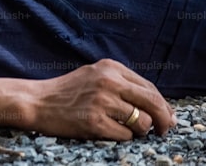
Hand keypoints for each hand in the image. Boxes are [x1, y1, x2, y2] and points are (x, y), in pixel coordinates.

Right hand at [0, 59, 176, 139]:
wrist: (37, 101)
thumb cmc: (67, 92)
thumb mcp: (94, 76)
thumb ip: (122, 84)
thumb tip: (160, 106)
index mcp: (110, 68)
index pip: (149, 88)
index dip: (163, 106)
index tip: (168, 117)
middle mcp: (108, 81)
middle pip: (153, 103)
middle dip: (164, 120)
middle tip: (165, 130)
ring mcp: (101, 101)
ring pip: (142, 122)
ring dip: (139, 130)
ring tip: (126, 129)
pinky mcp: (94, 121)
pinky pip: (125, 135)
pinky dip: (122, 137)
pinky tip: (108, 131)